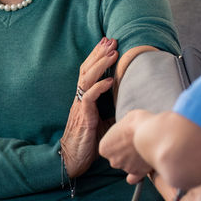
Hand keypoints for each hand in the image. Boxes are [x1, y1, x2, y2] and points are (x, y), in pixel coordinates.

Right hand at [61, 37, 116, 178]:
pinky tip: (108, 80)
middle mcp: (80, 99)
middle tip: (111, 40)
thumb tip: (129, 101)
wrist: (72, 160)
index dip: (97, 56)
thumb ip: (112, 109)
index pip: (89, 71)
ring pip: (87, 79)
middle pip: (87, 70)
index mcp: (84, 98)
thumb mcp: (103, 122)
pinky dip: (99, 87)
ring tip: (112, 53)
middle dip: (99, 53)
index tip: (108, 43)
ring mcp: (80, 107)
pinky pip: (89, 98)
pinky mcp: (83, 118)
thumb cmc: (88, 143)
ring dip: (100, 65)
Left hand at [99, 109, 154, 183]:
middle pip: (117, 158)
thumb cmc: (139, 123)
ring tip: (145, 149)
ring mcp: (125, 168)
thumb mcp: (125, 120)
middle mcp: (112, 160)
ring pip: (127, 166)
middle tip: (137, 142)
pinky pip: (134, 178)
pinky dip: (136, 176)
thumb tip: (127, 128)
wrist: (154, 133)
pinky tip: (141, 169)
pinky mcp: (138, 173)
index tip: (126, 137)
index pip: (109, 147)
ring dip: (134, 160)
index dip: (118, 142)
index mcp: (105, 147)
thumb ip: (123, 129)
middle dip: (125, 152)